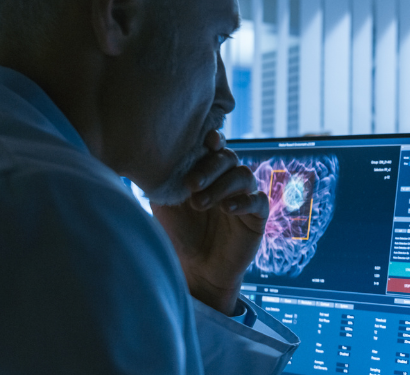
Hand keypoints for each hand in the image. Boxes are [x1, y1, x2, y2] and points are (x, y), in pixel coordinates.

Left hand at [152, 130, 268, 315]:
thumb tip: (151, 156)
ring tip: (200, 203)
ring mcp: (244, 197)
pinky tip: (226, 210)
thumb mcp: (165, 204)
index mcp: (207, 172)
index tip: (206, 141)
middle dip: (210, 167)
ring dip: (222, 186)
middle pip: (229, 158)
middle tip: (191, 184)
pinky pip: (258, 201)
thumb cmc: (178, 234)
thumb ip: (164, 180)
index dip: (214, 139)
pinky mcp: (257, 217)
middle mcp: (227, 180)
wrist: (195, 270)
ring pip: (244, 176)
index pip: (215, 147)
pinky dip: (243, 202)